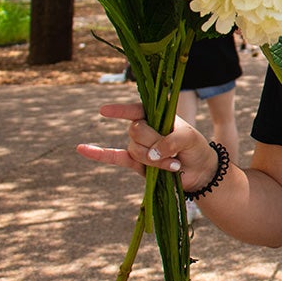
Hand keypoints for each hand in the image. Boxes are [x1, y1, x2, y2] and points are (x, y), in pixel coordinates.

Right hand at [76, 102, 216, 190]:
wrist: (199, 170)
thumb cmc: (195, 147)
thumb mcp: (188, 138)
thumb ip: (170, 141)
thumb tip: (151, 153)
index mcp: (156, 115)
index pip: (136, 110)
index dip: (120, 111)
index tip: (104, 111)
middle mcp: (145, 128)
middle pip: (136, 131)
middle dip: (154, 142)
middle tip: (174, 152)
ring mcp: (139, 146)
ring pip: (135, 149)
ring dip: (154, 160)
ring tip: (173, 165)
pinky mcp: (137, 163)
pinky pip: (115, 157)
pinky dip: (99, 154)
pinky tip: (82, 149)